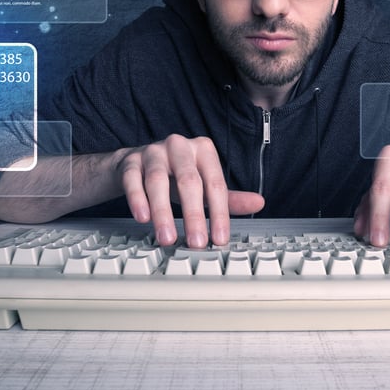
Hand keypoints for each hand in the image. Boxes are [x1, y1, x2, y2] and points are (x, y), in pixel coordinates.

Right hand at [117, 134, 264, 247]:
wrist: (136, 163)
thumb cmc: (175, 175)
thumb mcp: (202, 184)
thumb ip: (228, 197)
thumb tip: (259, 203)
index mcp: (203, 150)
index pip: (215, 183)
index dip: (219, 213)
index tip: (220, 239)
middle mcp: (179, 146)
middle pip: (189, 181)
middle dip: (194, 215)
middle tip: (196, 243)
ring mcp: (153, 151)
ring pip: (158, 180)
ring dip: (163, 212)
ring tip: (167, 238)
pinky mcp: (130, 160)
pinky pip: (133, 179)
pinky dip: (137, 199)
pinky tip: (143, 218)